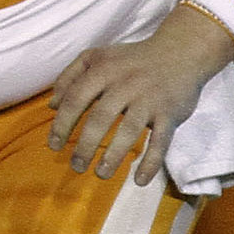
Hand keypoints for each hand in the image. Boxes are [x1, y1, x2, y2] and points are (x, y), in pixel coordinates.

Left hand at [48, 12, 233, 184]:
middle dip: (85, 146)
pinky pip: (161, 142)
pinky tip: (139, 181)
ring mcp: (150, 99)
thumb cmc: (131, 59)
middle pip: (100, 118)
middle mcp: (126, 84)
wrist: (181, 52)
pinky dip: (151, 162)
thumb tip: (52, 106)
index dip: (62, 124)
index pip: (76, 99)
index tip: (53, 146)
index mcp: (104, 70)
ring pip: (129, 130)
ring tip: (100, 174)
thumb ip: (70, 77)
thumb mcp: (96, 57)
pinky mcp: (170, 114)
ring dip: (113, 156)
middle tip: (76, 166)